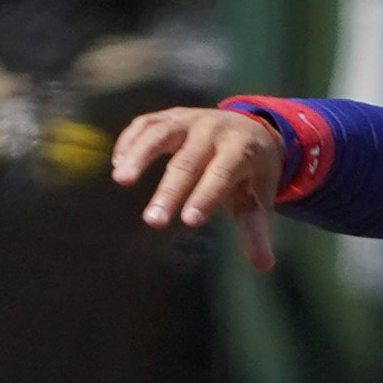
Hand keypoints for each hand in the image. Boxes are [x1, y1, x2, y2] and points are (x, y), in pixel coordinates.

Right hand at [110, 105, 285, 271]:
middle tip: (153, 222)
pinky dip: (131, 141)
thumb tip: (263, 266)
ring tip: (121, 180)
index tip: (190, 222)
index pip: (222, 173)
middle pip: (188, 161)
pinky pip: (146, 123)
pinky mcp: (169, 116)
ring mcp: (189, 119)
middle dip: (170, 192)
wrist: (251, 128)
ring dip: (139, 155)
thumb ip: (257, 230)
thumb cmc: (252, 172)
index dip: (206, 196)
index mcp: (241, 149)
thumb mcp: (259, 197)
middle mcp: (214, 130)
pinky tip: (119, 165)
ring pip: (160, 133)